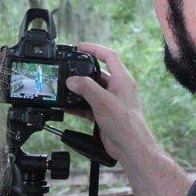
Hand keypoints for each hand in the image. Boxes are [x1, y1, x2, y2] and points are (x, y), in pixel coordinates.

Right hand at [66, 42, 155, 160]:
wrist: (131, 148)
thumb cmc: (126, 124)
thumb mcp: (103, 102)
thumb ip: (86, 88)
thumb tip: (72, 80)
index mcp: (122, 80)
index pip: (109, 56)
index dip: (95, 49)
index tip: (81, 46)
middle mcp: (117, 88)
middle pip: (98, 72)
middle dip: (82, 70)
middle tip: (69, 67)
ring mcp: (110, 101)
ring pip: (91, 89)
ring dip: (78, 89)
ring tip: (64, 87)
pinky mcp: (104, 113)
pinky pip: (88, 104)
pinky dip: (77, 104)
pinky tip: (66, 105)